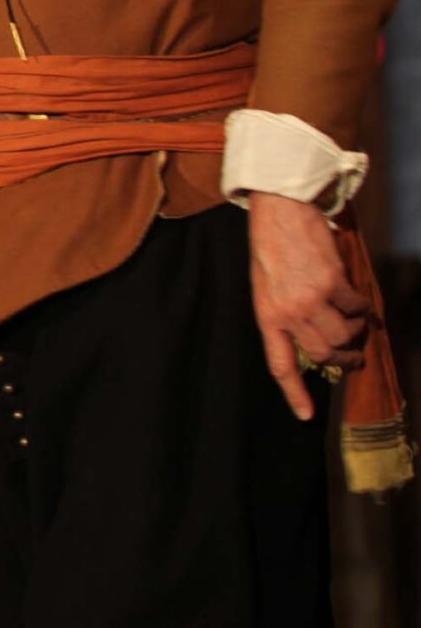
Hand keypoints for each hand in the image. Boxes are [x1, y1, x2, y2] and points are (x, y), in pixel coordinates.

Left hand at [249, 192, 368, 420]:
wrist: (279, 212)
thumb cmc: (270, 248)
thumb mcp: (264, 286)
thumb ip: (283, 314)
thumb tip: (311, 338)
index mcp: (266, 315)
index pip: (280, 363)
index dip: (293, 392)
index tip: (305, 415)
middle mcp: (287, 312)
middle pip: (323, 355)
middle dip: (343, 361)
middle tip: (353, 358)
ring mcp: (310, 299)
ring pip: (345, 336)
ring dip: (356, 333)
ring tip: (356, 324)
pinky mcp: (332, 283)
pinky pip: (357, 309)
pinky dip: (364, 310)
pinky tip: (360, 302)